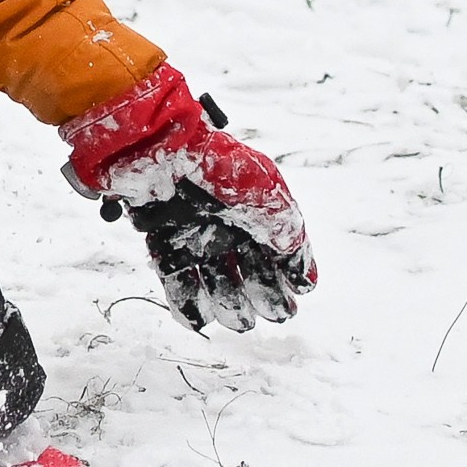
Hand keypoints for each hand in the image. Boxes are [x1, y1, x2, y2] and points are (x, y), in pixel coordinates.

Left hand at [61, 65, 313, 333]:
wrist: (163, 149)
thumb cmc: (220, 166)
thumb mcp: (268, 194)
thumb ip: (288, 233)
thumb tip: (303, 279)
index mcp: (257, 215)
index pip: (281, 258)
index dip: (289, 280)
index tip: (294, 296)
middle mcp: (229, 230)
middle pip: (253, 279)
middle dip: (265, 300)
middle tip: (270, 311)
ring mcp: (198, 239)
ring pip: (220, 288)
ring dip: (231, 309)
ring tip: (238, 316)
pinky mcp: (167, 246)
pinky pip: (180, 285)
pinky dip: (190, 307)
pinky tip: (201, 317)